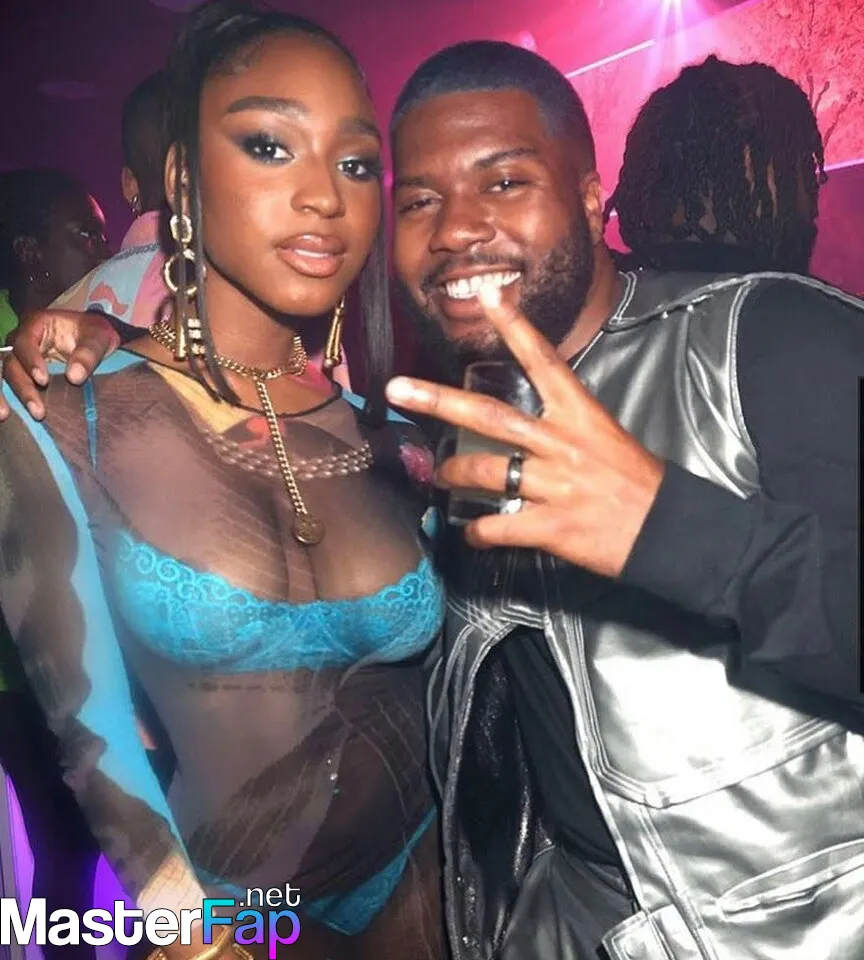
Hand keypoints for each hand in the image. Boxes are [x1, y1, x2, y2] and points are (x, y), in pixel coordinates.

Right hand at [0, 309, 119, 420]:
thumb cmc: (93, 333)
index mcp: (36, 325)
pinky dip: (7, 399)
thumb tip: (74, 377)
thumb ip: (88, 353)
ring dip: (4, 397)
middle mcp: (20, 341)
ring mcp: (18, 359)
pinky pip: (8, 386)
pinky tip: (9, 415)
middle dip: (22, 387)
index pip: (24, 343)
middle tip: (37, 411)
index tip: (43, 381)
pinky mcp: (20, 374)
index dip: (31, 361)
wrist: (92, 338)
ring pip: (3, 376)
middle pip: (11, 364)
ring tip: (6, 416)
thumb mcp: (98, 337)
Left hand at [385, 286, 664, 577]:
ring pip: (485, 473)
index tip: (488, 295)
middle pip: (490, 416)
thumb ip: (564, 427)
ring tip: (438, 478)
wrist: (668, 530)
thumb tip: (525, 431)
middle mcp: (562, 443)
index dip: (515, 327)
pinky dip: (478, 532)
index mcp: (581, 414)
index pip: (544, 360)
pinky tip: (473, 534)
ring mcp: (555, 485)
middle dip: (439, 400)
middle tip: (397, 388)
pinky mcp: (551, 526)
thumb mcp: (606, 438)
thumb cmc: (637, 482)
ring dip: (453, 476)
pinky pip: (497, 526)